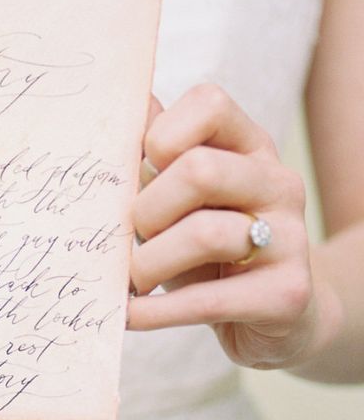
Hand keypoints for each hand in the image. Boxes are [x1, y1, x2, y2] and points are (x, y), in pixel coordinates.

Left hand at [128, 84, 317, 368]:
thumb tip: (129, 103)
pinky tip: (131, 315)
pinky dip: (157, 311)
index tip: (141, 172)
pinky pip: (208, 300)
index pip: (209, 104)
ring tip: (135, 279)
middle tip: (134, 236)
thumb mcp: (183, 199)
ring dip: (149, 264)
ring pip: (205, 233)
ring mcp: (290, 239)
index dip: (160, 135)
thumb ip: (158, 157)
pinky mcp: (286, 295)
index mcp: (249, 149)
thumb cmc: (211, 249)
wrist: (278, 316)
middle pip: (199, 170)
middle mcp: (277, 183)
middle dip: (146, 209)